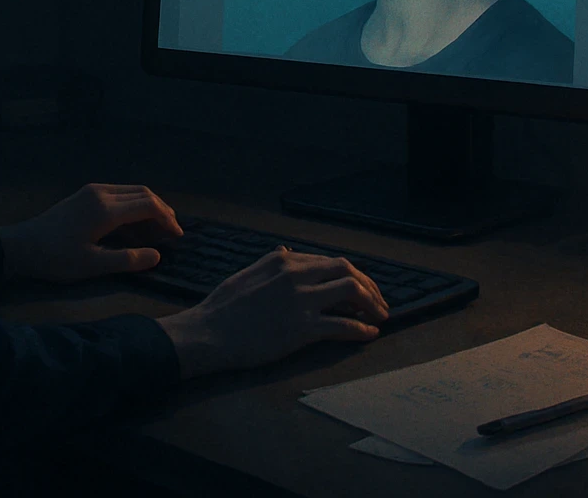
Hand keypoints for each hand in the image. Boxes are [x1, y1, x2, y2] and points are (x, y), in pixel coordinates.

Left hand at [0, 183, 183, 282]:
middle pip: (143, 193)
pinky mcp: (85, 194)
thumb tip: (157, 255)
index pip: (148, 205)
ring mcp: (92, 191)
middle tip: (172, 232)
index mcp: (106, 209)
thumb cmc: (57, 258)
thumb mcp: (93, 265)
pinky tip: (133, 227)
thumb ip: (128, 260)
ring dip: (147, 208)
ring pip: (131, 191)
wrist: (22, 246)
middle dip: (162, 210)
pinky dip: (132, 207)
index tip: (177, 236)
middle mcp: (102, 192)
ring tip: (156, 232)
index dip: (167, 219)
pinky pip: (118, 194)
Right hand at [158, 245, 387, 379]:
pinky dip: (362, 329)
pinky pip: (343, 325)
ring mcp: (301, 301)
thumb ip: (269, 263)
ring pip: (351, 291)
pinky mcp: (302, 328)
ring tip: (380, 317)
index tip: (361, 289)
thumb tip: (287, 252)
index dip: (352, 275)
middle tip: (378, 303)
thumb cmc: (222, 308)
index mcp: (282, 262)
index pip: (329, 262)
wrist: (208, 334)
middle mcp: (295, 275)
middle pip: (347, 271)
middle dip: (369, 286)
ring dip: (372, 304)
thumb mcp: (245, 274)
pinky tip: (369, 335)